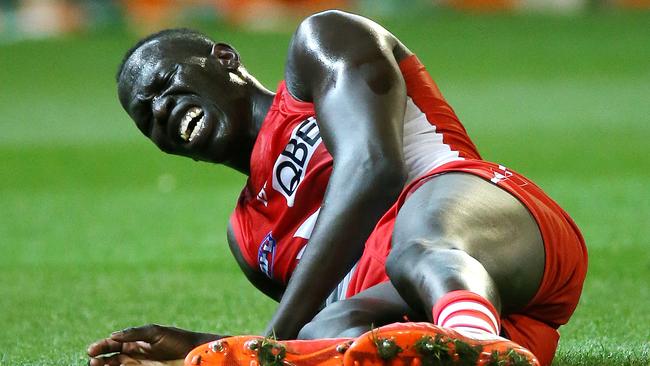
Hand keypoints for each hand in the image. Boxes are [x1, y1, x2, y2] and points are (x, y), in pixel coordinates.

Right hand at [87, 324, 219, 365]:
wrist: (193, 352)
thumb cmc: (176, 339)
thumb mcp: (155, 332)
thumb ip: (134, 333)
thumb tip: (113, 335)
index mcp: (134, 341)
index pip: (112, 344)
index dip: (100, 346)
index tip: (91, 350)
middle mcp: (133, 354)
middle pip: (109, 358)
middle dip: (99, 360)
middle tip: (93, 362)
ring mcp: (137, 365)